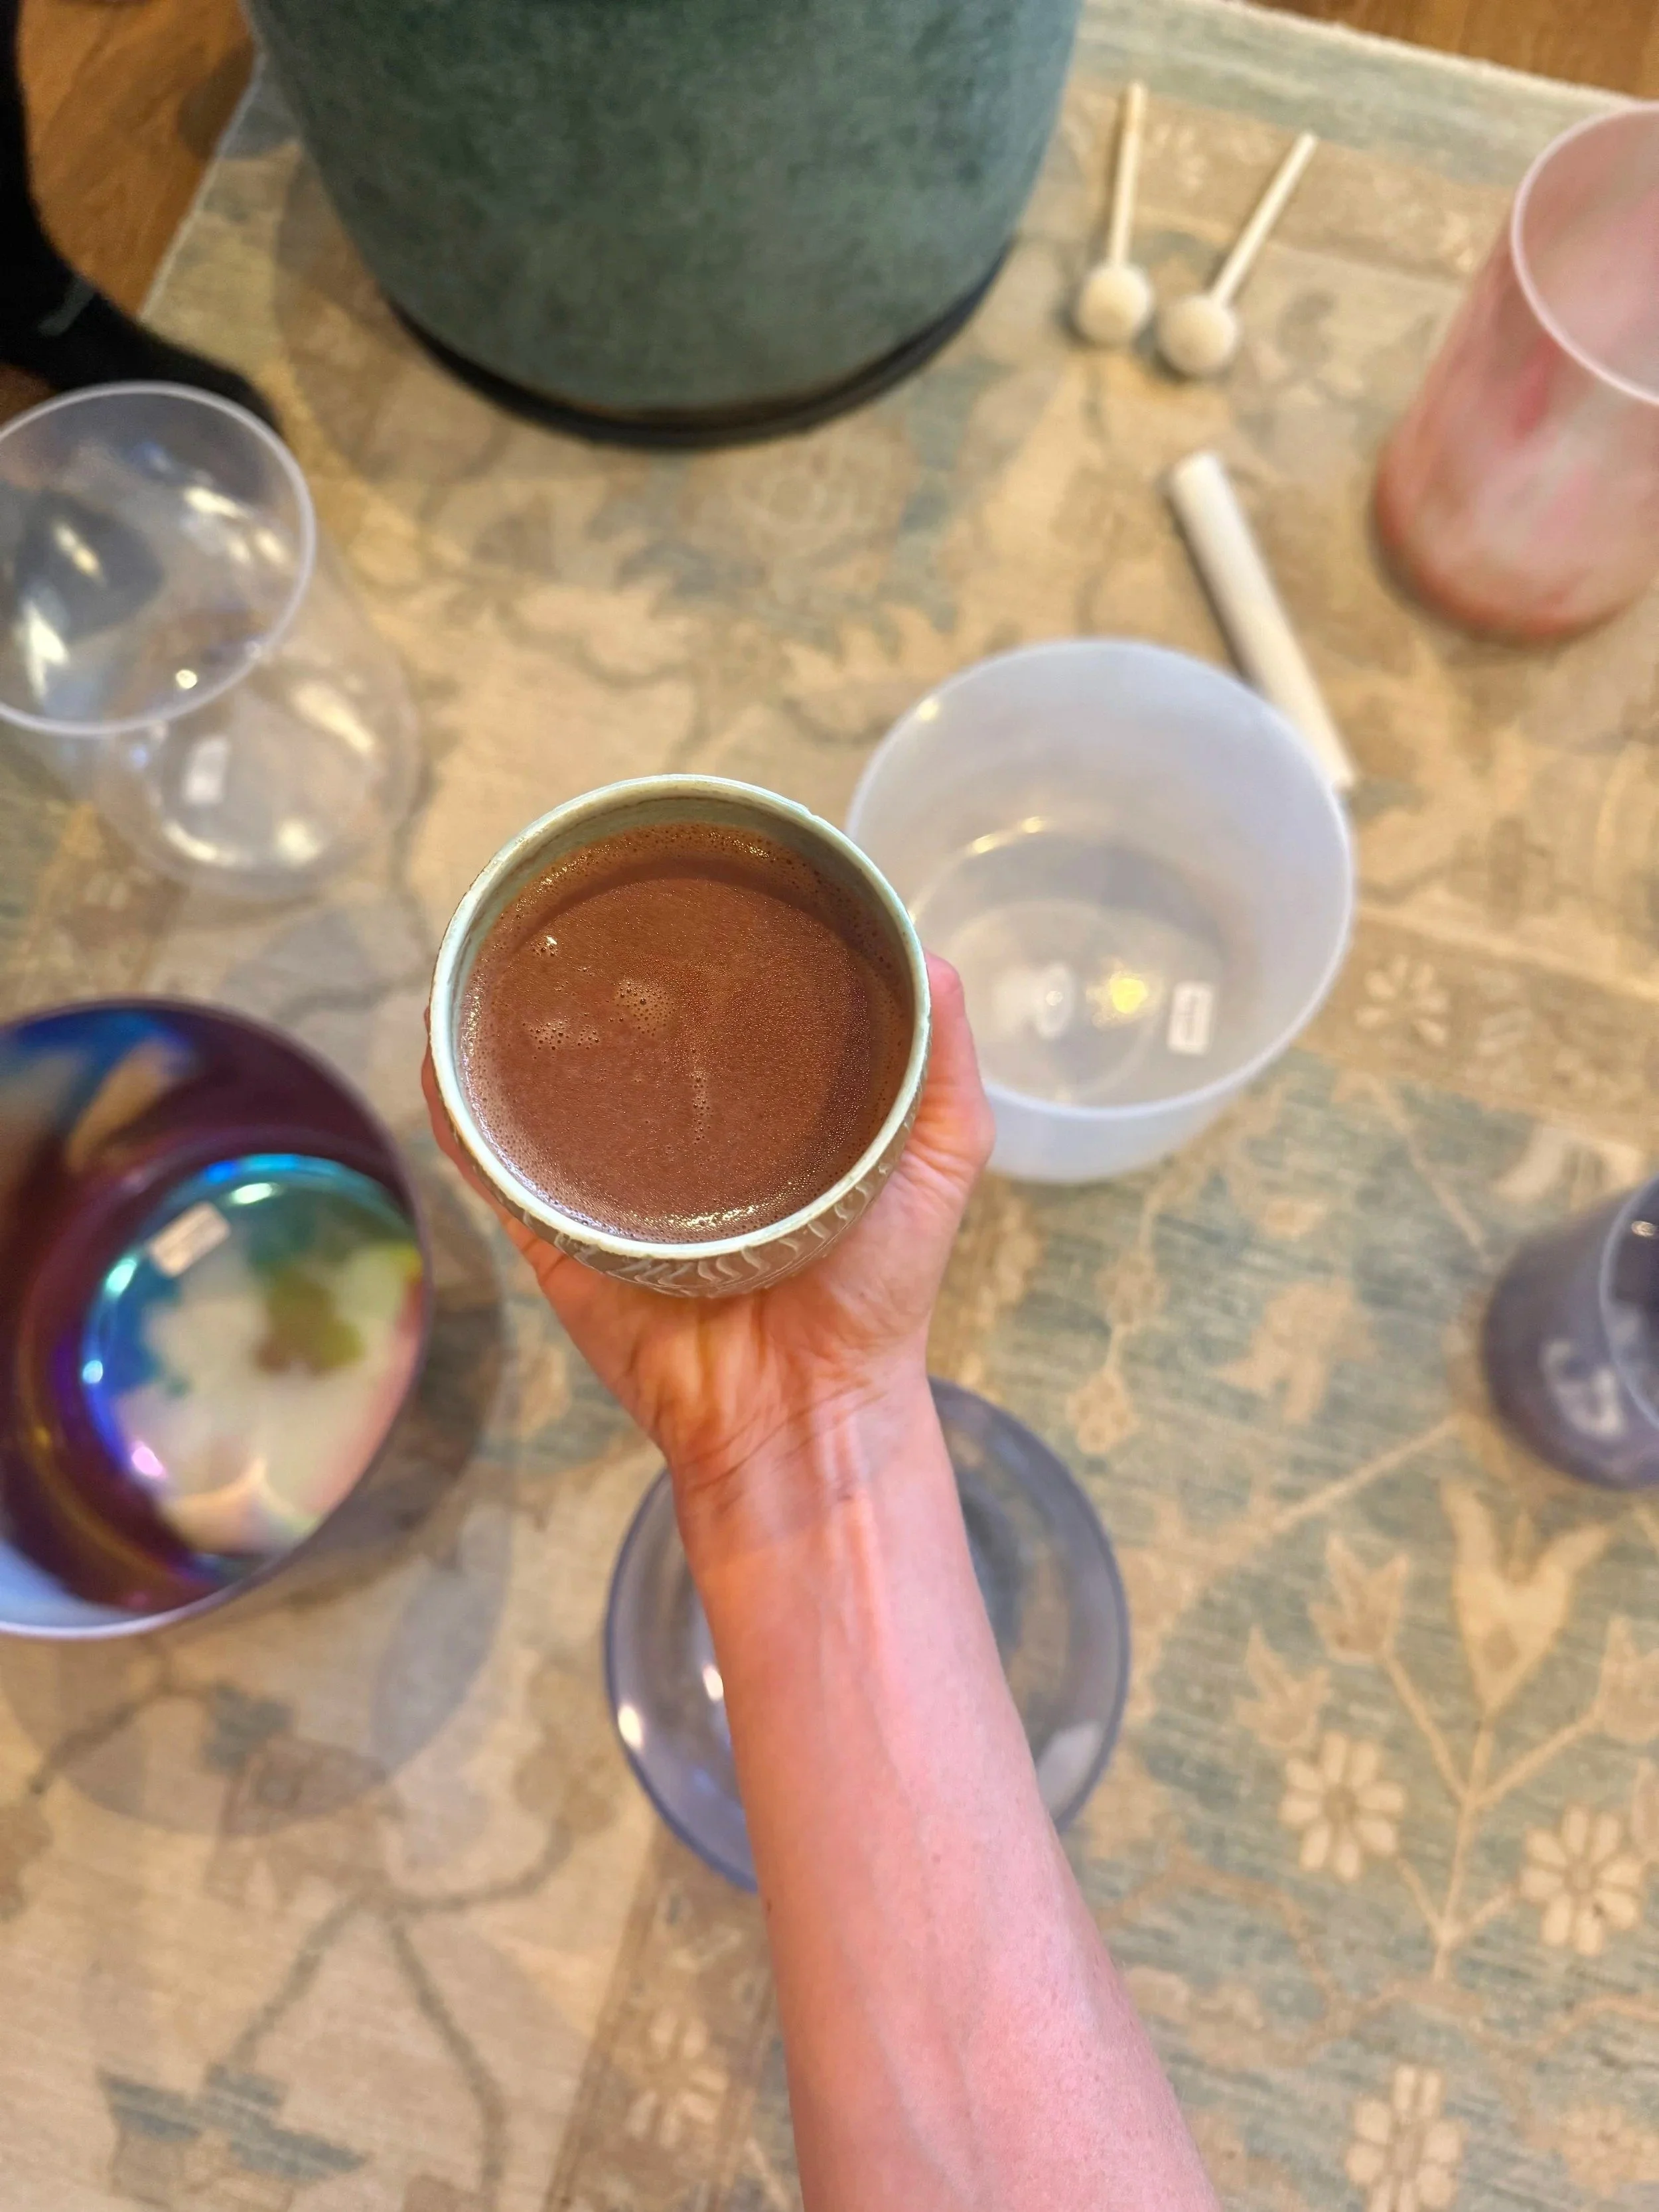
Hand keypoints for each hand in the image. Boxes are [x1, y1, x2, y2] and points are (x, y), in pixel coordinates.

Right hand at [423, 954, 992, 1565]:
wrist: (801, 1407)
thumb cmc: (878, 1291)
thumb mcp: (941, 1155)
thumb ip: (943, 1058)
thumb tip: (927, 945)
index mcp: (764, 1110)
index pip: (723, 1010)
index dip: (707, 945)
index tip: (693, 867)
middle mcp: (684, 1133)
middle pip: (628, 1036)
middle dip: (600, 974)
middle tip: (586, 901)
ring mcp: (616, 1181)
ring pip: (549, 1089)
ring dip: (514, 1028)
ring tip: (498, 956)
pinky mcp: (562, 1229)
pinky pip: (497, 1165)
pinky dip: (459, 1112)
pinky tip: (442, 1053)